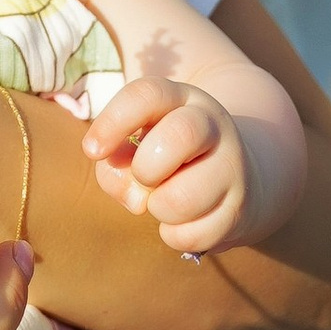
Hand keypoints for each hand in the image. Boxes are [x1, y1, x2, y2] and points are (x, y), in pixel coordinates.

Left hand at [84, 75, 248, 254]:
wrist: (234, 177)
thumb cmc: (166, 157)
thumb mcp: (137, 144)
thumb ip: (115, 164)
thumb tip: (134, 197)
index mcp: (181, 99)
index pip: (148, 94)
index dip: (113, 121)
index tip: (91, 150)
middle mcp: (213, 126)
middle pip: (179, 136)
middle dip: (145, 168)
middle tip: (144, 177)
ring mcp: (232, 168)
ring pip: (182, 198)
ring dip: (158, 208)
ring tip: (163, 200)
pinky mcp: (239, 210)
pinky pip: (192, 235)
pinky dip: (174, 234)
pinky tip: (181, 220)